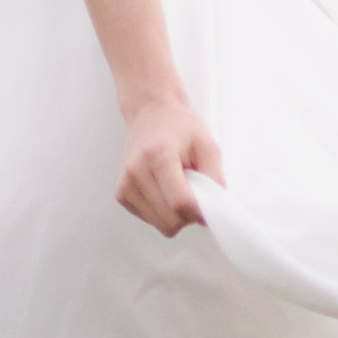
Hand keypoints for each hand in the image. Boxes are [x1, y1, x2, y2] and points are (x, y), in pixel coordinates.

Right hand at [115, 93, 224, 235]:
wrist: (150, 111)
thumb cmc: (179, 126)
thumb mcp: (207, 144)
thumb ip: (215, 177)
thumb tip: (216, 209)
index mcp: (158, 157)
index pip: (181, 203)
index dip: (200, 212)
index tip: (210, 206)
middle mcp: (136, 173)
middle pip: (170, 220)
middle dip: (189, 215)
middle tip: (194, 193)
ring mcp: (125, 185)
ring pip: (161, 225)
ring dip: (176, 216)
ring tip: (178, 189)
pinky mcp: (121, 194)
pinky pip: (150, 220)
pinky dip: (162, 213)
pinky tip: (165, 191)